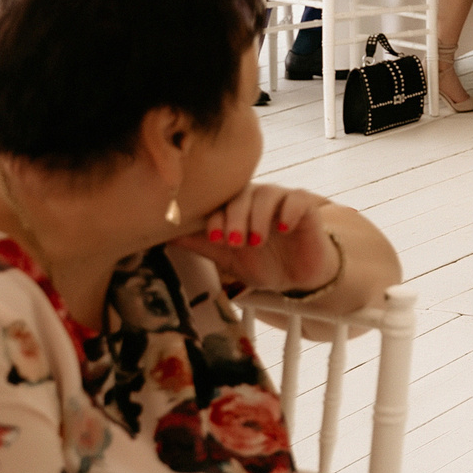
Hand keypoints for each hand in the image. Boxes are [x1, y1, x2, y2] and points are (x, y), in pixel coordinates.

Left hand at [171, 183, 340, 293]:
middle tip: (234, 242)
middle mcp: (259, 198)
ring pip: (267, 194)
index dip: (215, 218)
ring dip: (258, 217)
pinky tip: (284, 228)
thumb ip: (201, 244)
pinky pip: (297, 199)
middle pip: (242, 195)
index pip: (221, 203)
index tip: (215, 239)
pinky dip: (289, 211)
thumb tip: (165, 237)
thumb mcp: (228, 258)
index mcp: (237, 207)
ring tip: (256, 241)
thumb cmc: (263, 263)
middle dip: (235, 218)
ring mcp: (283, 200)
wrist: (298, 277)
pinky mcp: (307, 206)